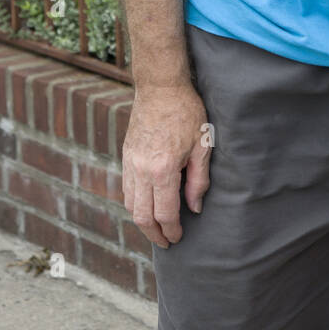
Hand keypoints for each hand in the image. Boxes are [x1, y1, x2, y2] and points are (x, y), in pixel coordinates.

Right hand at [122, 84, 211, 247]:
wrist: (160, 86)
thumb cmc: (186, 112)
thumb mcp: (202, 145)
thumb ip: (199, 180)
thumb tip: (194, 208)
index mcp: (163, 169)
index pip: (165, 213)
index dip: (172, 230)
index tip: (179, 238)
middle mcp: (141, 170)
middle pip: (142, 216)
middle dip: (154, 234)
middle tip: (166, 243)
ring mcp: (130, 163)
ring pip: (130, 204)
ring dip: (142, 221)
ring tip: (156, 228)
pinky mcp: (125, 156)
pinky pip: (126, 188)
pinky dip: (134, 203)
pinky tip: (146, 206)